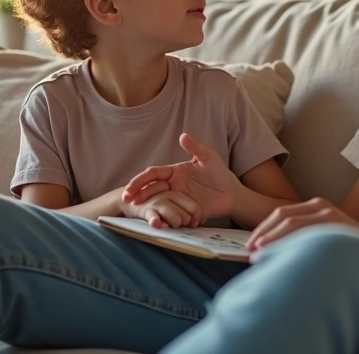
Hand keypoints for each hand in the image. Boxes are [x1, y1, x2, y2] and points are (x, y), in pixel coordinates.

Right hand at [122, 133, 238, 224]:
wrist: (232, 194)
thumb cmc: (220, 174)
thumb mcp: (209, 158)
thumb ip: (196, 148)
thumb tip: (182, 135)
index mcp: (174, 172)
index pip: (153, 174)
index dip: (140, 180)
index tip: (130, 187)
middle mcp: (172, 186)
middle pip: (150, 189)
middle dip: (137, 194)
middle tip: (127, 201)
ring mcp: (177, 199)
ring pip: (157, 202)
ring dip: (146, 206)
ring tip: (137, 211)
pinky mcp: (183, 212)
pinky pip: (169, 214)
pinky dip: (161, 217)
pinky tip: (154, 222)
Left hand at [245, 197, 358, 253]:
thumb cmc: (348, 247)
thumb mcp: (323, 235)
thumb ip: (303, 236)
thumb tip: (271, 250)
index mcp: (315, 206)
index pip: (281, 214)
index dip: (263, 229)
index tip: (250, 246)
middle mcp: (320, 205)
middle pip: (281, 216)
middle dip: (262, 233)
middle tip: (249, 250)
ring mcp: (328, 213)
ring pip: (290, 223)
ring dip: (270, 239)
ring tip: (257, 254)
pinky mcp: (334, 223)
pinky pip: (304, 233)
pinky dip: (286, 243)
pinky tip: (276, 255)